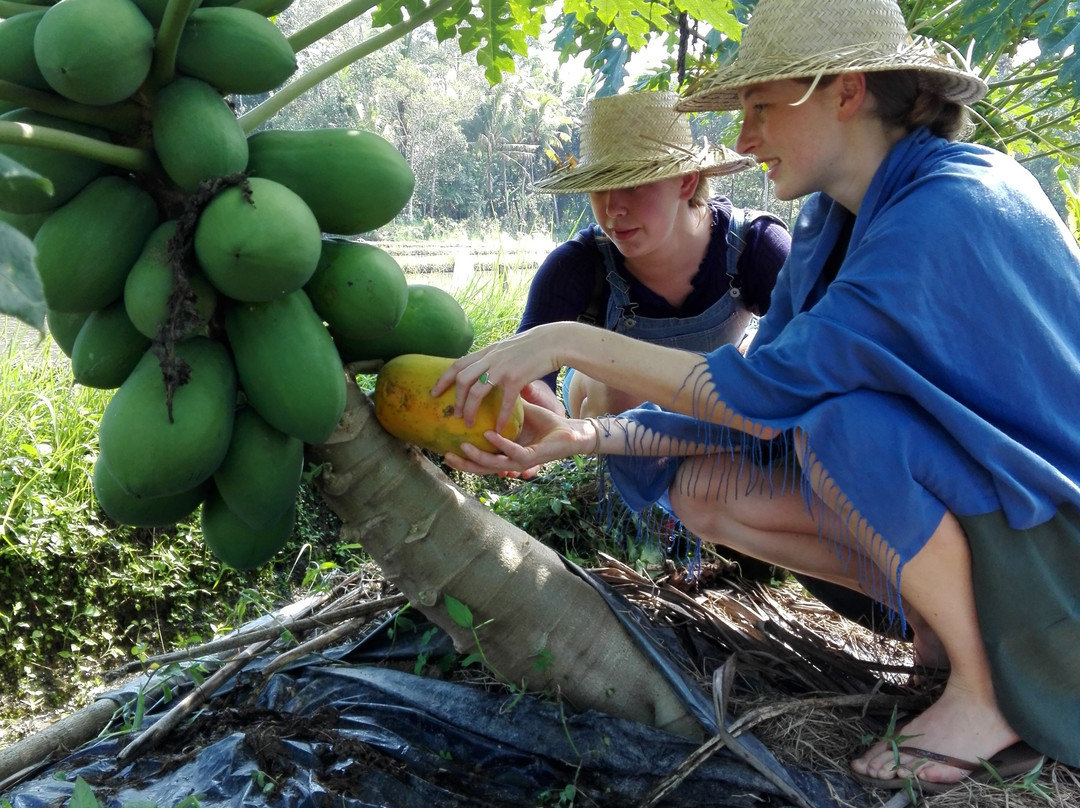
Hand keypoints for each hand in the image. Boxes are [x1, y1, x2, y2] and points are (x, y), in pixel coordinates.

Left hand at [431, 325, 570, 431]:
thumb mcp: (504, 349)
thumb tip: (479, 369)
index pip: (456, 365)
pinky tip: (498, 429)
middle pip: (462, 379)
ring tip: (469, 424)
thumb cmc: (530, 347)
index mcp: (485, 352)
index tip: (433, 393)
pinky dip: (500, 417)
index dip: (442, 379)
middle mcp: (490, 359)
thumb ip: (490, 358)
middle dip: (455, 400)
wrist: (552, 342)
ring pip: (477, 391)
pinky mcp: (517, 378)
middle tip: (453, 415)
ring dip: (470, 410)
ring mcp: (502, 368)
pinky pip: (504, 402)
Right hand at [443, 401, 592, 475]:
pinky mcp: (533, 456)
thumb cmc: (546, 424)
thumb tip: (483, 386)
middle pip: (481, 467)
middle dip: (462, 463)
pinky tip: (490, 435)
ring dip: (478, 456)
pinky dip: (502, 445)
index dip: (462, 455)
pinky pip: (514, 452)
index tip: (443, 447)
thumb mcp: (520, 412)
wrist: (572, 431)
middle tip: (444, 455)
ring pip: (494, 464)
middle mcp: (510, 459)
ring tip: (461, 447)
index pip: (479, 458)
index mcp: (505, 452)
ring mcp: (521, 459)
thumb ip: (501, 404)